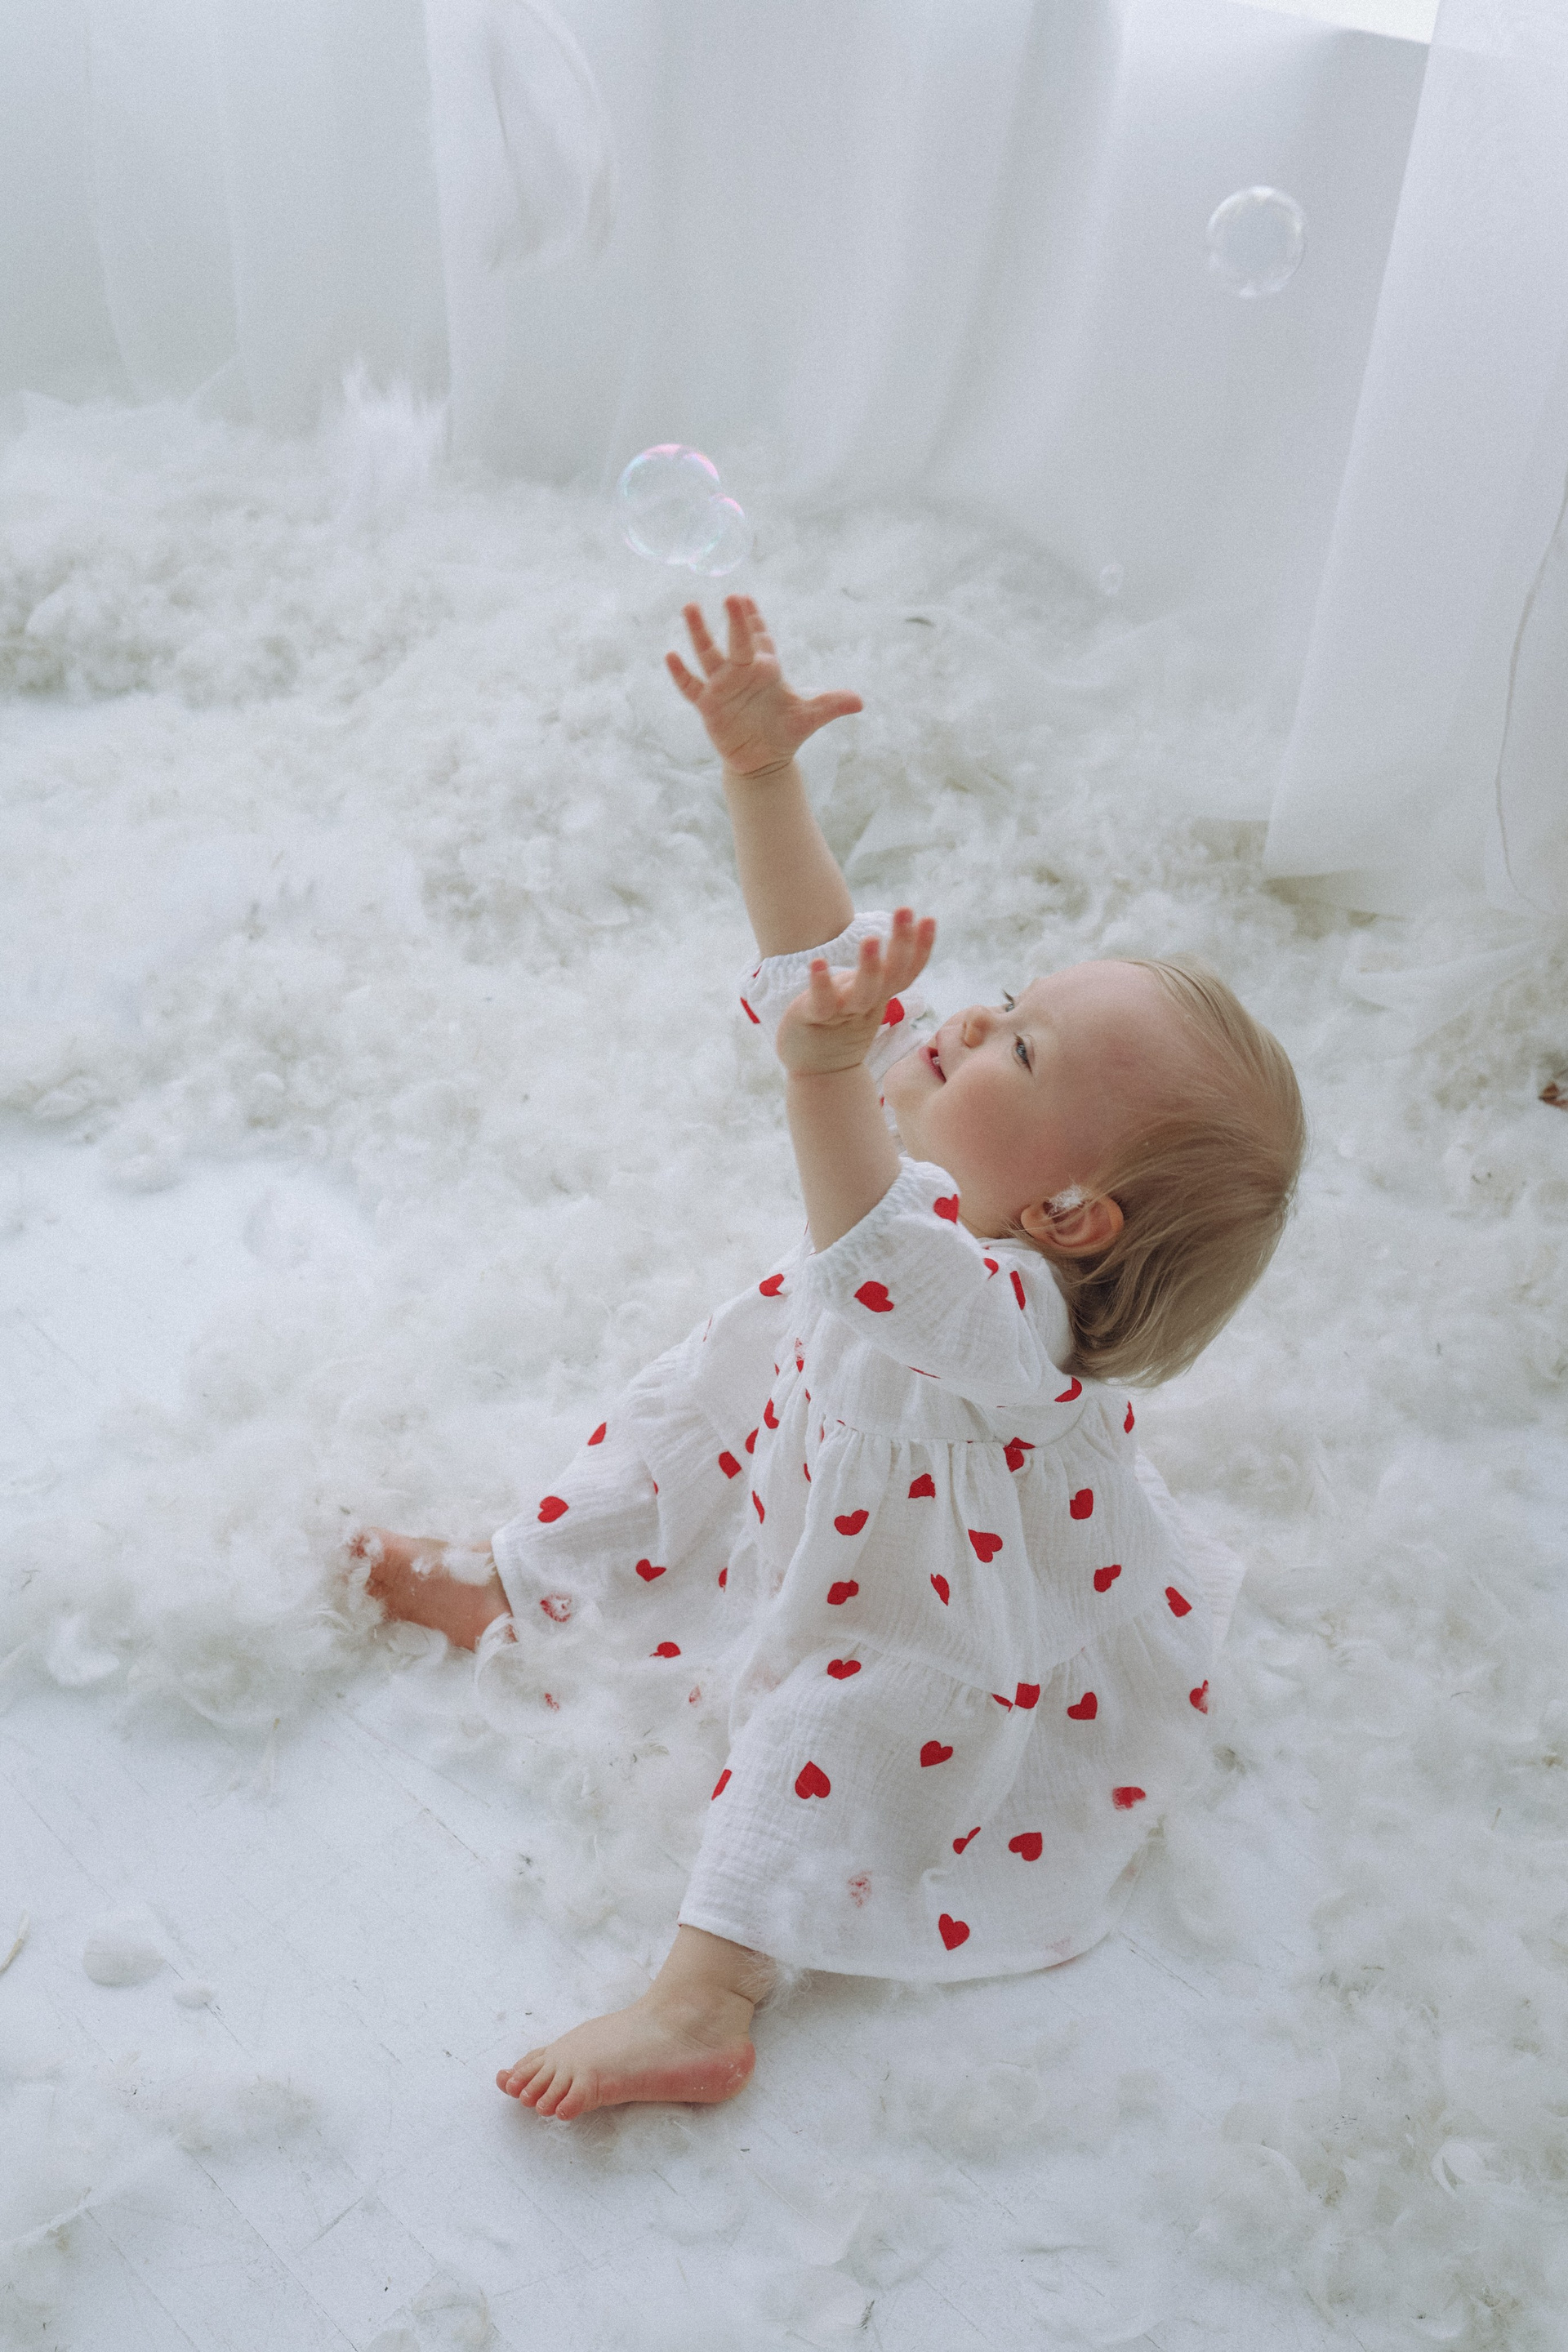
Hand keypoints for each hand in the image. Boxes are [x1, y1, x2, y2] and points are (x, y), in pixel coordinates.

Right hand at [666, 596, 862, 776]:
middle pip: (736, 641)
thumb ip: (832, 705)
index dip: (754, 619)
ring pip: (708, 654)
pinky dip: (681, 672)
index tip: (747, 599)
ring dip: (699, 633)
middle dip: (735, 621)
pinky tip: (670, 655)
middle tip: (731, 597)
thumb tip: (860, 702)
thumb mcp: (810, 716)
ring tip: (690, 607)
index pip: (760, 637)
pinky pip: (691, 686)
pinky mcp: (708, 705)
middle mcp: (742, 671)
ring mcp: (722, 686)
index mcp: (766, 668)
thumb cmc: (786, 730)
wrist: (764, 759)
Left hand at [775, 909, 937, 1076]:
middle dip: (901, 943)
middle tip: (906, 911)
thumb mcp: (864, 998)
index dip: (920, 948)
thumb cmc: (840, 1026)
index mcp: (879, 996)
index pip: (907, 971)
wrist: (819, 1072)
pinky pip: (821, 1002)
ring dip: (869, 967)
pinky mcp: (814, 1018)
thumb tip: (899, 938)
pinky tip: (818, 962)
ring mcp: (841, 1012)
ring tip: (871, 939)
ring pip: (863, 993)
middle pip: (891, 975)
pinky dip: (820, 983)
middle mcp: (866, 1004)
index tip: (928, 919)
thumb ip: (879, 975)